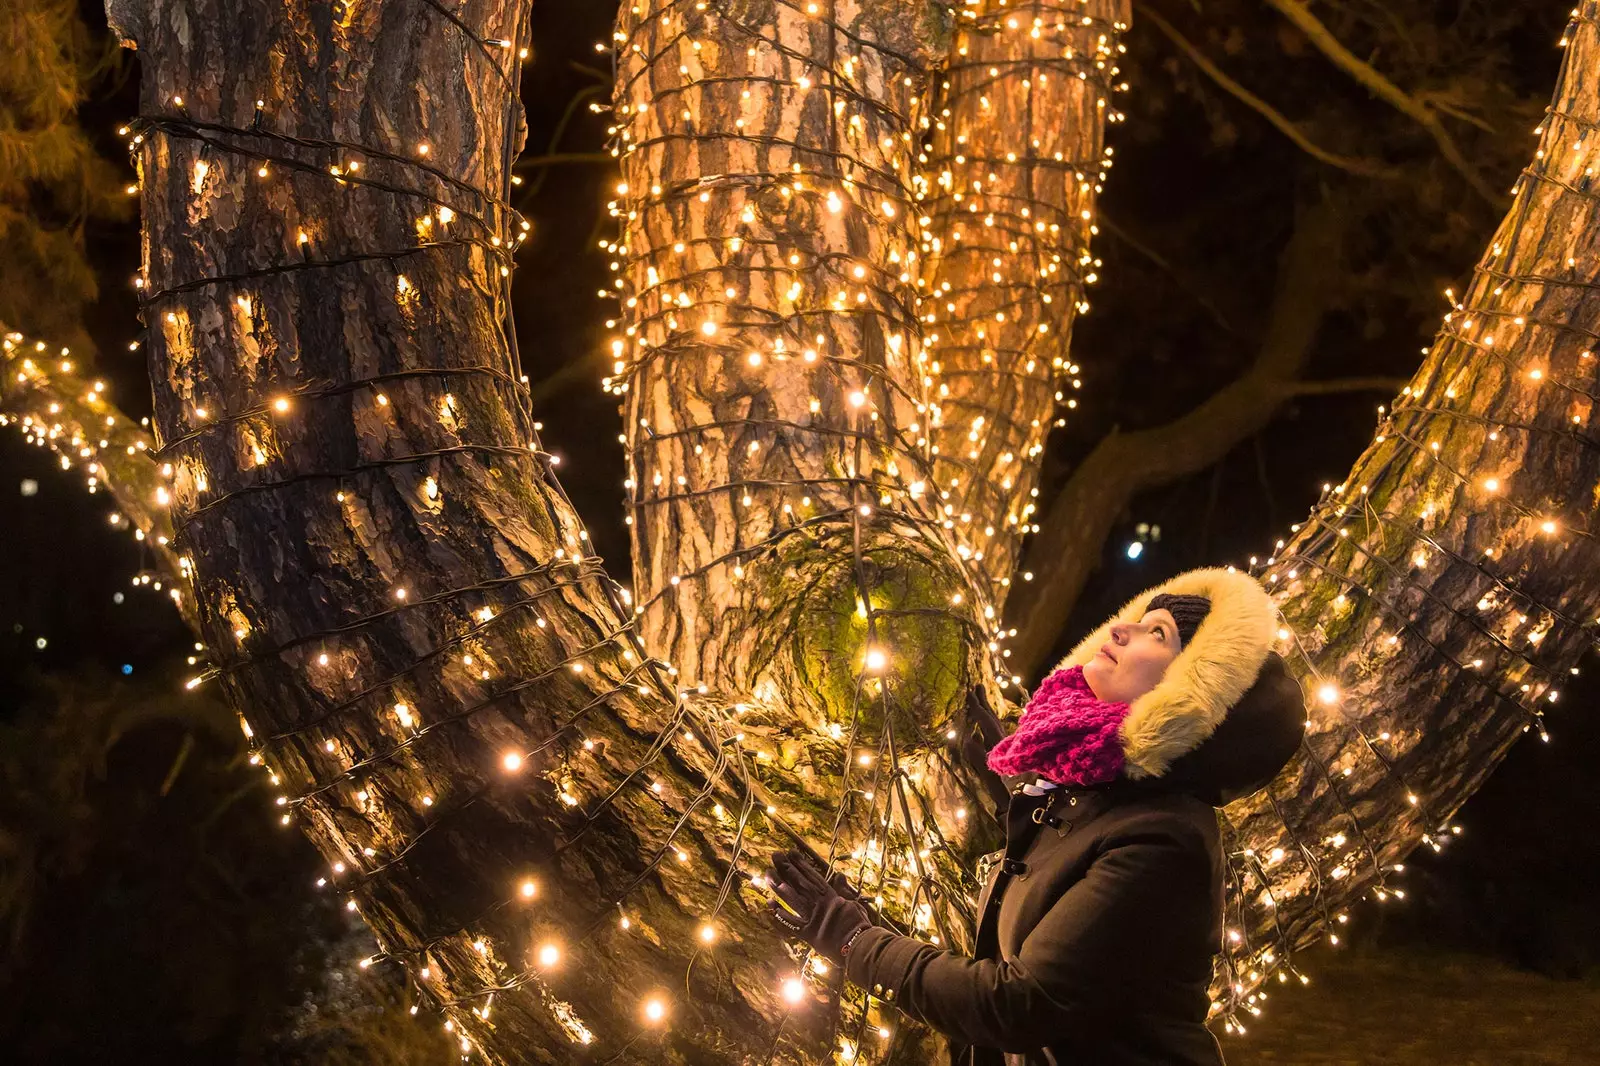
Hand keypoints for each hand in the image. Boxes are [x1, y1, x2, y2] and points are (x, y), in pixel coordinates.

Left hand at [765, 848, 874, 963]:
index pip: (812, 876)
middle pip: (799, 883)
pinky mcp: (808, 935)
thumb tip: (840, 875)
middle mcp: (818, 905)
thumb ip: (843, 889)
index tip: (791, 852)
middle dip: (786, 869)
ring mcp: (812, 919)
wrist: (859, 946)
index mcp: (830, 897)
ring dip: (778, 886)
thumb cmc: (859, 925)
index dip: (801, 864)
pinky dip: (780, 914)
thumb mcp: (854, 903)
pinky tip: (770, 904)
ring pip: (792, 899)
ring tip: (768, 874)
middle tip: (775, 855)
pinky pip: (791, 923)